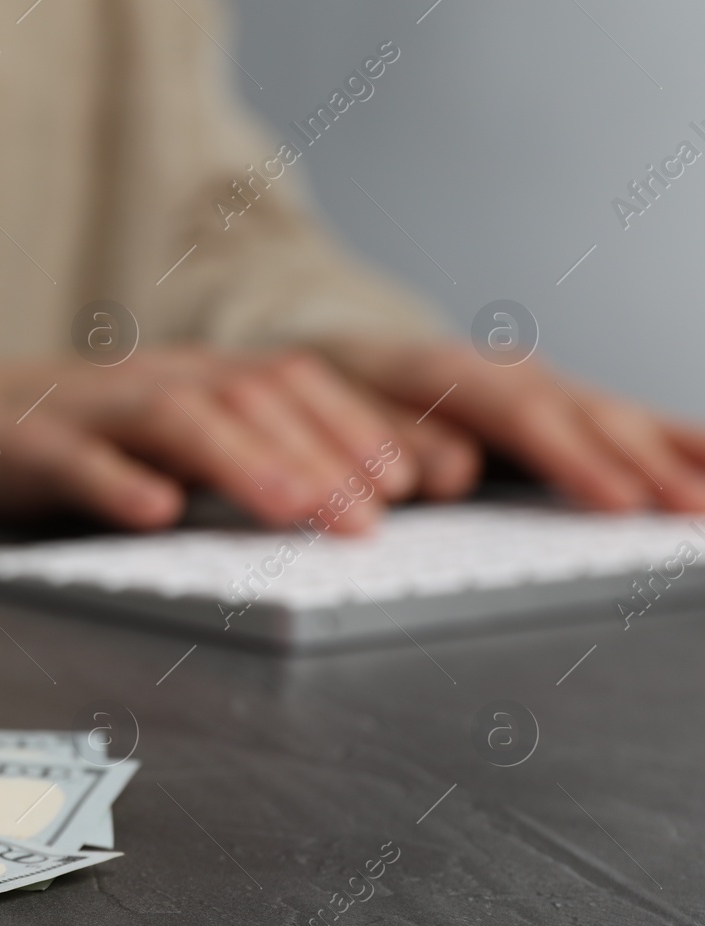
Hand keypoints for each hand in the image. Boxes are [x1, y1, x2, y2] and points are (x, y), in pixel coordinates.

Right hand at [0, 329, 435, 531]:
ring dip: (248, 466)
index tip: (437, 477)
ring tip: (299, 513)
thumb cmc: (84, 439)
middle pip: (257, 399)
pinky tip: (153, 515)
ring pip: (182, 423)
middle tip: (380, 517)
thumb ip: (254, 458)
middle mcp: (162, 382)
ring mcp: (97, 410)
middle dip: (327, 453)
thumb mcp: (177, 439)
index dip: (372, 425)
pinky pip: (79, 461)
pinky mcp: (33, 446)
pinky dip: (118, 486)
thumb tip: (365, 503)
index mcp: (204, 379)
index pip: (305, 386)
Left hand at [324, 339, 704, 513]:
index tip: (619, 501)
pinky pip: (625, 421)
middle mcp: (504, 371)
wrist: (336, 346)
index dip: (575, 460)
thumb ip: (386, 435)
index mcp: (442, 369)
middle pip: (583, 416)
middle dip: (643, 464)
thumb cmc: (328, 385)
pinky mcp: (559, 402)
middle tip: (691, 509)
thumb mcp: (330, 405)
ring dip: (672, 456)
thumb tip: (450, 474)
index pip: (521, 416)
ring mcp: (539, 383)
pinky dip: (676, 442)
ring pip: (616, 415)